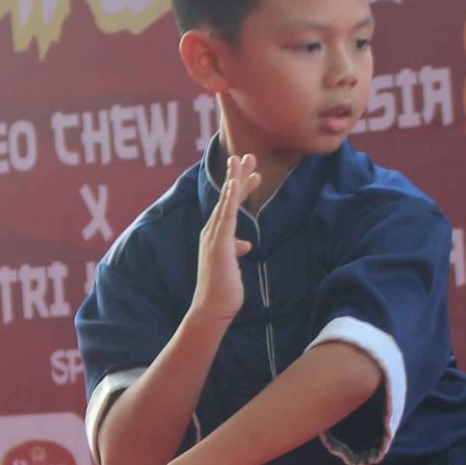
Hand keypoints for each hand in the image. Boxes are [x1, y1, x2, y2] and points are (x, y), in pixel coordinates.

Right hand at [188, 151, 258, 325]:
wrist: (211, 309)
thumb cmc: (222, 290)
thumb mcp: (233, 265)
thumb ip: (236, 251)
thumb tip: (245, 244)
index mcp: (217, 236)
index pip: (231, 207)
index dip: (241, 188)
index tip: (253, 174)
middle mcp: (212, 232)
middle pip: (227, 198)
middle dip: (238, 176)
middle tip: (248, 156)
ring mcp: (215, 236)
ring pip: (226, 201)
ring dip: (235, 178)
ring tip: (243, 159)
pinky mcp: (220, 243)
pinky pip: (227, 215)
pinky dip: (231, 197)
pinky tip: (235, 182)